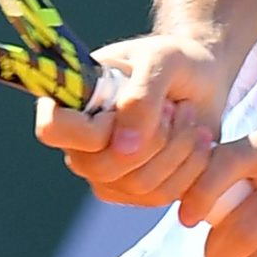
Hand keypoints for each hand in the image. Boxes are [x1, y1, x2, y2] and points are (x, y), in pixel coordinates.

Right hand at [32, 34, 228, 205]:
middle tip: (174, 106)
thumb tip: (124, 149)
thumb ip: (140, 97)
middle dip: (153, 138)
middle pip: (102, 168)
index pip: (53, 130)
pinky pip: (161, 196)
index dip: (95, 126)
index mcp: (71, 103)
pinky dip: (191, 167)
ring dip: (178, 148)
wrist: (203, 80)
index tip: (129, 100)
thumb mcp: (162, 60)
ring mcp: (107, 174)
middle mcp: (80, 145)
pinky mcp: (137, 192)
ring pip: (138, 185)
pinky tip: (198, 140)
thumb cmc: (175, 61)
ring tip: (189, 117)